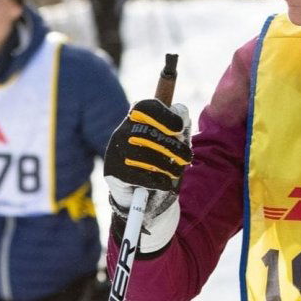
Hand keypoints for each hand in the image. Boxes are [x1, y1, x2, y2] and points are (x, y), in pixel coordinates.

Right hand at [104, 99, 190, 254]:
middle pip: (147, 133)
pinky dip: (158, 180)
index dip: (163, 115)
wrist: (136, 192)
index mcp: (135, 118)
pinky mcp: (113, 171)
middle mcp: (122, 132)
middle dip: (172, 146)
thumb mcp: (169, 143)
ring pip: (144, 155)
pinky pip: (139, 175)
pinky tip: (166, 183)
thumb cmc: (157, 161)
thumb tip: (182, 117)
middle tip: (187, 157)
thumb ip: (177, 129)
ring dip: (167, 166)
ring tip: (177, 172)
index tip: (179, 128)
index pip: (146, 107)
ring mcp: (115, 152)